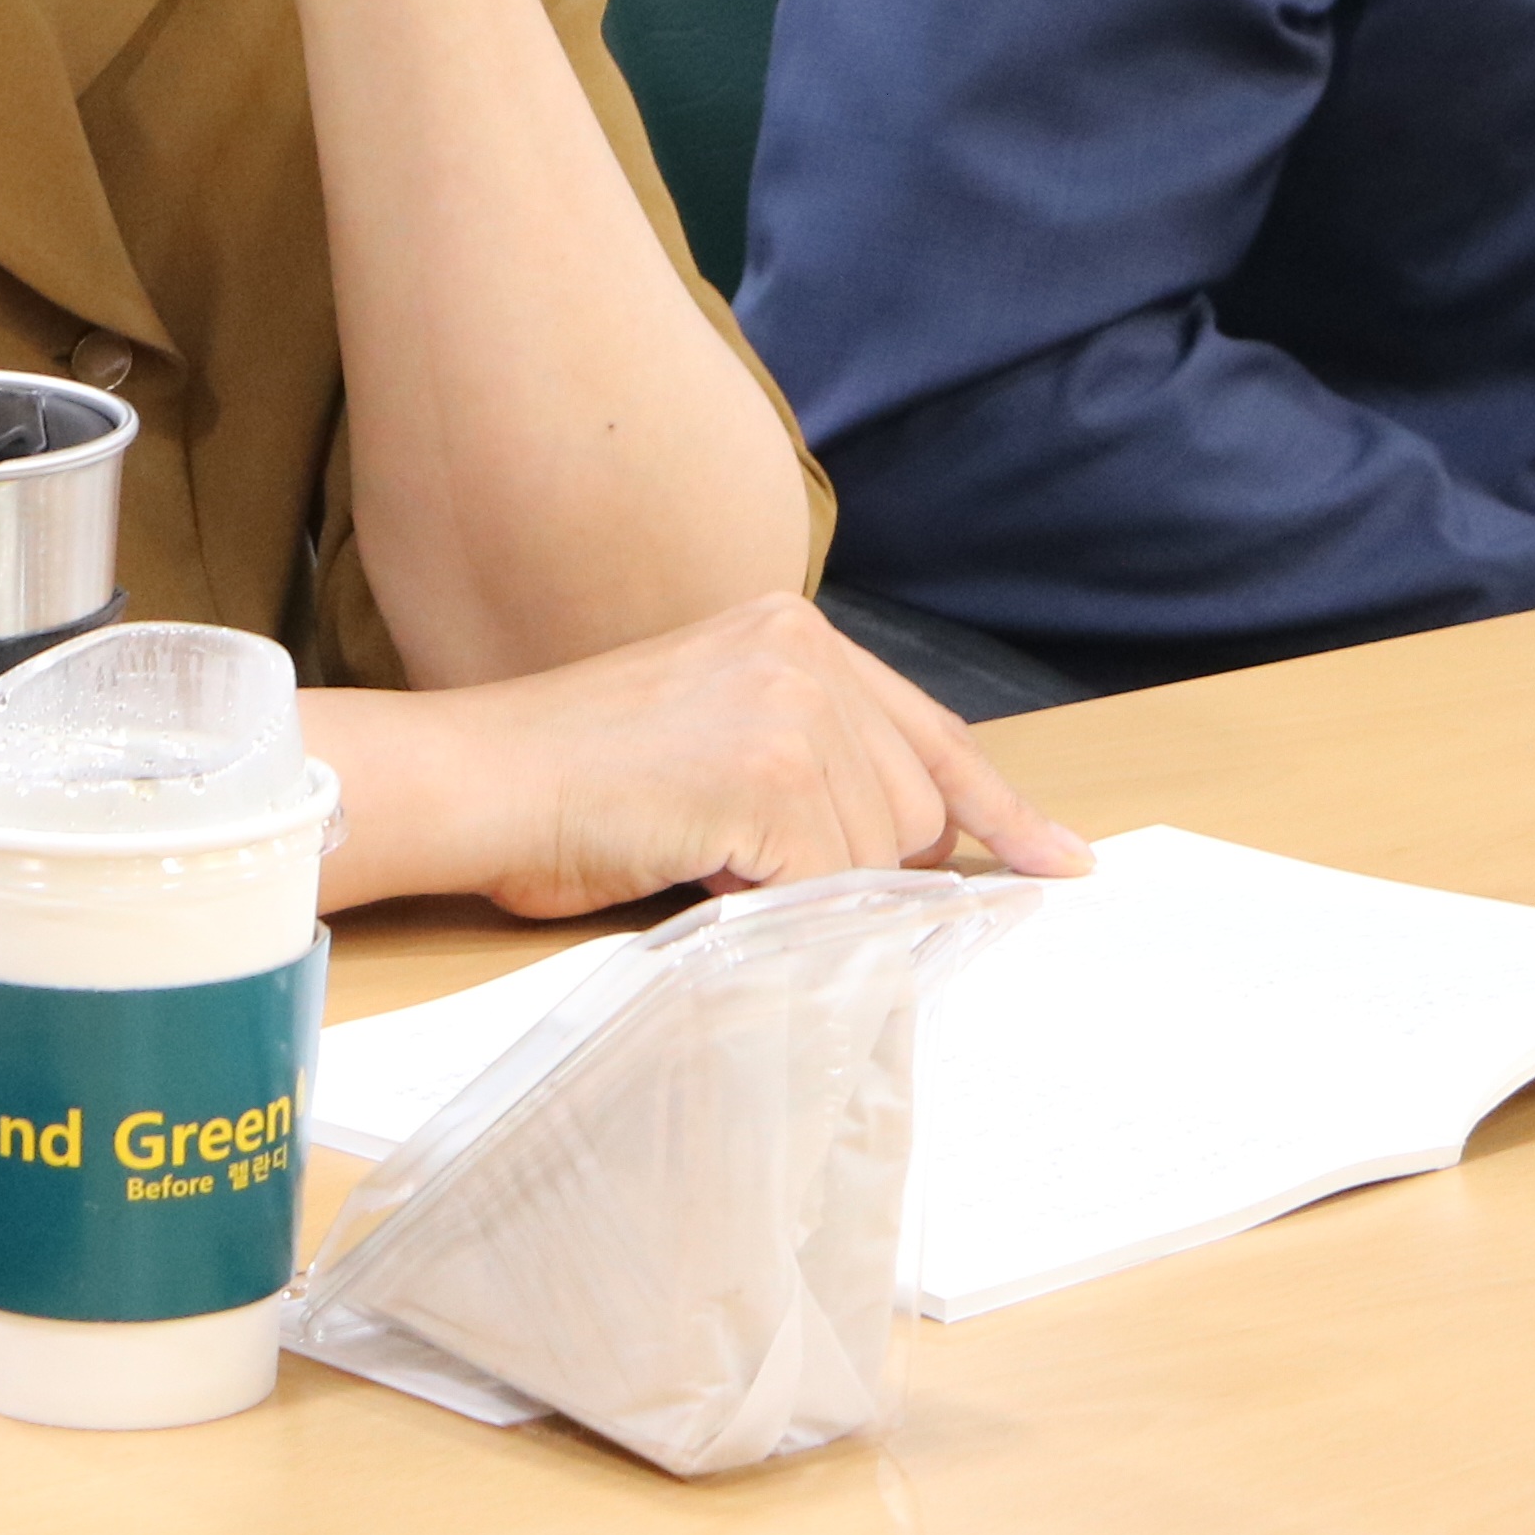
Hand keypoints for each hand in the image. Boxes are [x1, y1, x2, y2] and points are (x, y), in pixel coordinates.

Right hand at [356, 594, 1093, 917]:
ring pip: (878, 855)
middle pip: (916, 809)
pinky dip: (775, 901)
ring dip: (803, 884)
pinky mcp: (767, 772)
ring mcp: (790, 707)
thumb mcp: (712, 742)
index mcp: (791, 632)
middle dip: (858, 866)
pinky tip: (700, 864)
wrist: (475, 779)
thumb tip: (914, 854)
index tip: (1059, 861)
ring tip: (701, 846)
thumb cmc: (570, 782)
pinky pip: (828, 882)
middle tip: (745, 860)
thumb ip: (813, 766)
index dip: (1001, 810)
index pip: (932, 733)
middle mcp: (803, 650)